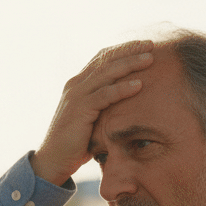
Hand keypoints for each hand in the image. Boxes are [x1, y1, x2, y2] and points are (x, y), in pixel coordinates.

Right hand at [32, 40, 153, 185]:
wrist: (54, 160)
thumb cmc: (76, 143)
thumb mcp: (92, 118)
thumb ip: (104, 106)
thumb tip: (127, 103)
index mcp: (79, 84)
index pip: (102, 58)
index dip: (123, 49)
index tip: (143, 45)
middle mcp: (76, 85)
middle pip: (106, 60)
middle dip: (130, 50)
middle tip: (151, 44)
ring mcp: (77, 96)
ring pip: (107, 73)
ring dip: (130, 64)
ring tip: (150, 58)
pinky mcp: (80, 110)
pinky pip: (104, 95)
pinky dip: (122, 89)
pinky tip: (139, 85)